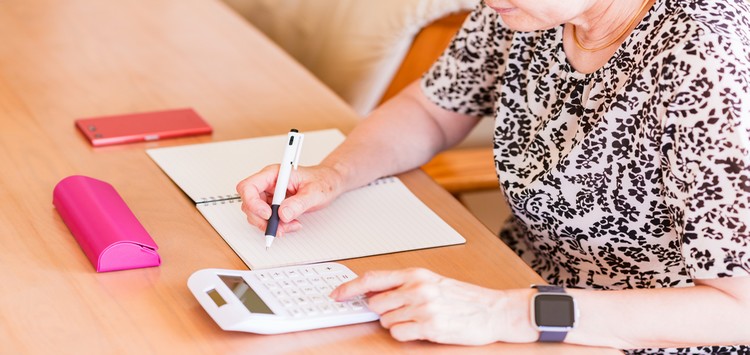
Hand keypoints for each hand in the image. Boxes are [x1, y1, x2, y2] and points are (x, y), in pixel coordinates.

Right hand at [236, 164, 343, 235]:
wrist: (329, 183)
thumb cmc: (322, 180)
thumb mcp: (314, 191)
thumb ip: (299, 203)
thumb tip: (283, 214)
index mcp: (274, 174)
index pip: (249, 186)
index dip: (252, 202)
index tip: (267, 214)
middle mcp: (268, 184)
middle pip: (249, 203)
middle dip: (261, 219)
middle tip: (278, 227)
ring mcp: (270, 195)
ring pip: (256, 215)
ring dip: (271, 225)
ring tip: (290, 225)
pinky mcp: (274, 206)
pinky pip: (268, 220)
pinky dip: (277, 226)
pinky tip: (291, 224)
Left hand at [330, 268, 537, 344]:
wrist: (494, 310)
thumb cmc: (463, 298)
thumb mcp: (432, 281)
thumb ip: (404, 285)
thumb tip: (372, 293)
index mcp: (416, 274)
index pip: (372, 278)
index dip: (350, 288)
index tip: (336, 295)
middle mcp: (417, 288)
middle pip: (377, 304)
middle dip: (384, 311)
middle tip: (404, 311)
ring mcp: (423, 308)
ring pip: (387, 321)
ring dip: (398, 324)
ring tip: (419, 319)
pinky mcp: (430, 327)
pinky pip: (399, 334)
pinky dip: (406, 335)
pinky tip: (422, 329)